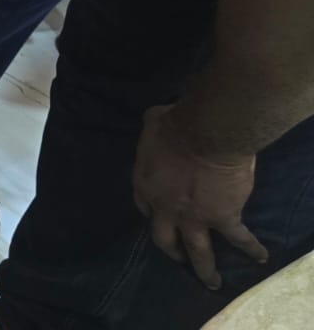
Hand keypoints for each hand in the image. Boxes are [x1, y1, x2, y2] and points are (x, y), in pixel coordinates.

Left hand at [133, 104, 266, 288]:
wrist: (206, 136)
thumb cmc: (176, 124)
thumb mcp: (153, 123)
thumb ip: (154, 131)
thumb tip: (158, 121)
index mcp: (145, 183)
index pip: (144, 205)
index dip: (151, 211)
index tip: (157, 215)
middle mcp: (166, 207)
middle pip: (164, 237)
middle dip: (171, 250)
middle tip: (177, 260)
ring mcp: (194, 216)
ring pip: (198, 251)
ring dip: (204, 268)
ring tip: (211, 282)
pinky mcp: (223, 218)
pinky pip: (238, 238)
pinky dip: (250, 247)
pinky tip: (259, 256)